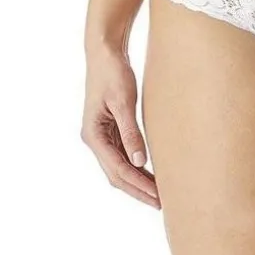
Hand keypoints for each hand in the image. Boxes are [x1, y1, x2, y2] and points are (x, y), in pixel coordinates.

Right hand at [81, 43, 160, 208]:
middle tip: (161, 203)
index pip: (118, 169)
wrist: (105, 51)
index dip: (138, 185)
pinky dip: (135, 165)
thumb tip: (139, 162)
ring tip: (159, 193)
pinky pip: (122, 154)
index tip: (157, 197)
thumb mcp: (123, 101)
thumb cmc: (113, 72)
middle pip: (117, 174)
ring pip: (119, 166)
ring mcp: (101, 134)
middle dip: (138, 189)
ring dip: (137, 180)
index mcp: (93, 135)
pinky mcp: (110, 127)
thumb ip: (130, 132)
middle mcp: (94, 139)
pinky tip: (150, 171)